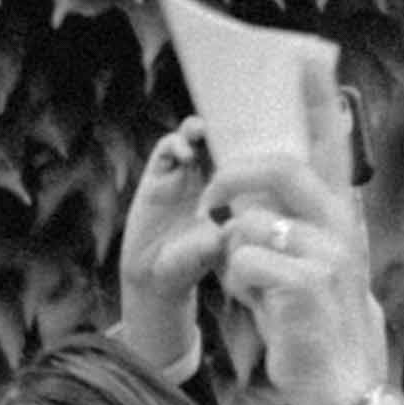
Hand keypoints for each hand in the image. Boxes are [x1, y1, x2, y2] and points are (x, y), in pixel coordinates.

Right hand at [114, 128, 225, 379]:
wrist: (156, 276)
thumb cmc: (193, 264)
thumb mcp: (220, 246)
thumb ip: (229, 232)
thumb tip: (239, 224)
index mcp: (221, 190)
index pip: (234, 156)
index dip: (240, 146)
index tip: (250, 145)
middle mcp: (199, 179)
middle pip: (211, 140)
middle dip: (218, 130)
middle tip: (225, 128)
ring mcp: (176, 177)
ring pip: (188, 140)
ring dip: (194, 131)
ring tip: (200, 133)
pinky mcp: (154, 179)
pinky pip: (164, 151)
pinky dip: (174, 145)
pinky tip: (185, 154)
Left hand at [212, 78, 391, 404]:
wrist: (339, 385)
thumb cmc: (310, 322)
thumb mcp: (300, 263)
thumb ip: (283, 223)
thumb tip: (243, 187)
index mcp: (340, 216)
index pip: (330, 146)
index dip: (318, 101)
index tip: (307, 56)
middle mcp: (342, 227)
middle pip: (280, 169)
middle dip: (234, 176)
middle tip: (212, 198)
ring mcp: (329, 255)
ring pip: (251, 222)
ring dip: (234, 252)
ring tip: (251, 282)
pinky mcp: (307, 286)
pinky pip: (244, 261)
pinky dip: (237, 282)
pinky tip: (257, 304)